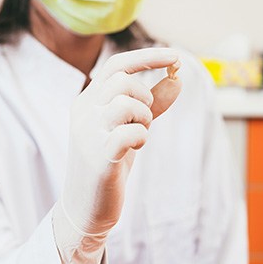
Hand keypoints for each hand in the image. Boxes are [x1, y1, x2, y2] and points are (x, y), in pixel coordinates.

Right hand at [53, 47, 181, 263]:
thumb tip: (178, 78)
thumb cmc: (111, 160)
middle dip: (145, 96)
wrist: (86, 207)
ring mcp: (87, 134)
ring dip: (144, 117)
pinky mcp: (97, 157)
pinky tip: (136, 147)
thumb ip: (154, 102)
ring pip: (125, 102)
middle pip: (123, 80)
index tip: (176, 56)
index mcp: (89, 100)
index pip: (117, 65)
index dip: (148, 57)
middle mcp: (83, 111)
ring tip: (140, 133)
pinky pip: (129, 132)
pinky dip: (141, 136)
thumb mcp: (132, 125)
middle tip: (145, 119)